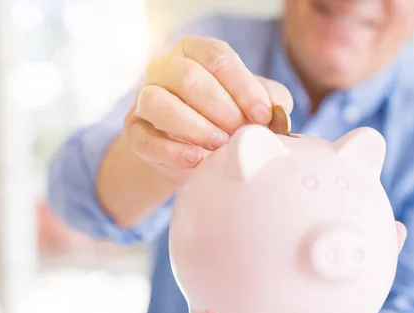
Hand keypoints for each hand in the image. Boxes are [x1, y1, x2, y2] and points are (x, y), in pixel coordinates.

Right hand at [124, 36, 293, 181]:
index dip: (243, 86)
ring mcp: (145, 98)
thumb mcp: (253, 105)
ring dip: (195, 127)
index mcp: (196, 52)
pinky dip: (173, 151)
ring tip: (220, 147)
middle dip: (222, 109)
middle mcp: (166, 67)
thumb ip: (270, 102)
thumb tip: (278, 113)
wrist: (190, 152)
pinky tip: (197, 160)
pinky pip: (146, 138)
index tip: (262, 115)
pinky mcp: (135, 131)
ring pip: (159, 103)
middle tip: (241, 134)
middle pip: (189, 78)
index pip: (217, 57)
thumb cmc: (226, 120)